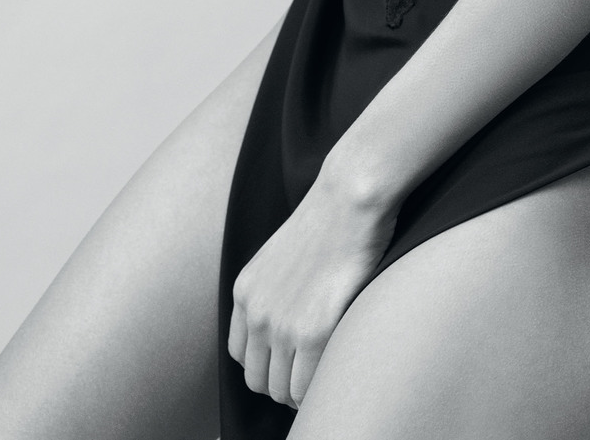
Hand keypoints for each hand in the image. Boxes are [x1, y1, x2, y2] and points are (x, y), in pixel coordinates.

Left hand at [228, 168, 398, 409]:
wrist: (349, 197)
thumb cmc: (326, 220)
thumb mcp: (278, 255)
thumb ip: (271, 290)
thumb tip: (283, 322)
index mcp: (245, 291)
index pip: (240, 355)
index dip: (266, 365)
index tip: (288, 363)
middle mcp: (256, 312)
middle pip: (258, 379)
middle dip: (282, 384)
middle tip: (310, 376)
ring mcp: (282, 325)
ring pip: (281, 390)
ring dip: (301, 391)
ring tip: (324, 377)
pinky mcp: (313, 331)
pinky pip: (306, 387)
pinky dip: (318, 391)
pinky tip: (333, 373)